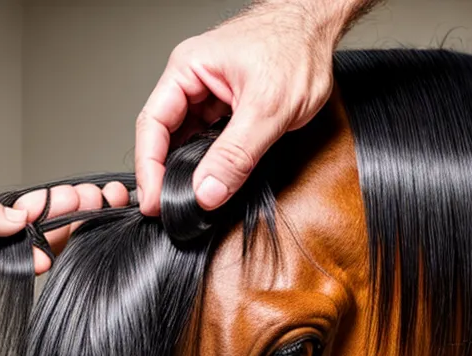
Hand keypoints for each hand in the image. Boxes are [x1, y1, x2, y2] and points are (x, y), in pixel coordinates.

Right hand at [135, 0, 375, 214]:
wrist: (321, 32)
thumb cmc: (296, 49)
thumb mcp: (267, 109)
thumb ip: (235, 154)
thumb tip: (207, 190)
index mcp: (188, 69)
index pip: (153, 124)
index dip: (150, 167)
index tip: (155, 200)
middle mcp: (194, 81)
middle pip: (166, 135)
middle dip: (166, 173)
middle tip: (169, 208)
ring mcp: (211, 95)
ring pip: (190, 141)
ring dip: (190, 170)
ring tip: (189, 200)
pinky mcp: (230, 109)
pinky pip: (212, 141)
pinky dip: (211, 164)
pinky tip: (213, 183)